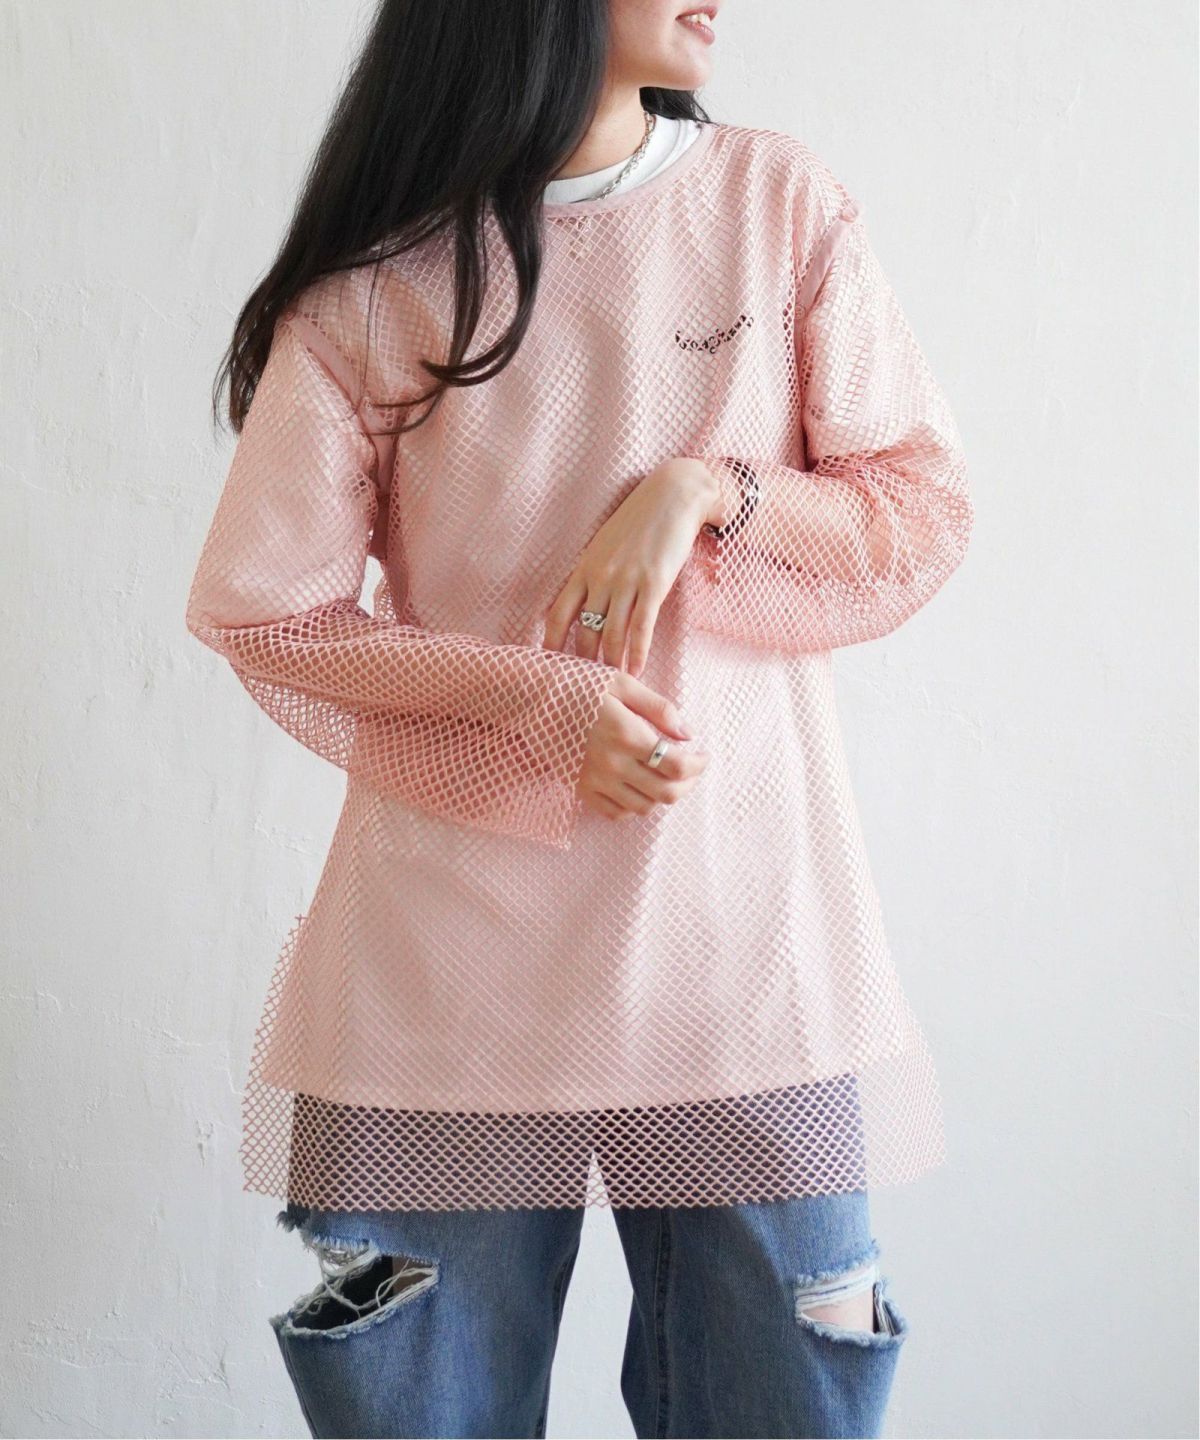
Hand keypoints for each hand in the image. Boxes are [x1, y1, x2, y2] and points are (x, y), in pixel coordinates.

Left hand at [542, 457, 722, 676]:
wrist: (673, 496)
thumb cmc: (639, 521)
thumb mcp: (604, 545)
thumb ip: (592, 574)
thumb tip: (582, 603)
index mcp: (584, 568)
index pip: (557, 614)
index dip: (550, 643)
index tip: (548, 665)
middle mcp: (600, 577)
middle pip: (583, 631)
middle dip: (582, 662)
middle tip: (583, 685)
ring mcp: (627, 581)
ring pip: (611, 634)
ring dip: (610, 664)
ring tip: (610, 684)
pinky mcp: (654, 584)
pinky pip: (641, 627)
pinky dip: (637, 653)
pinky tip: (636, 670)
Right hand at [577, 671, 710, 821]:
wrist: (527, 697)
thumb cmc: (575, 683)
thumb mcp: (621, 683)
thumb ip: (658, 708)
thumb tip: (687, 732)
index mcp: (627, 734)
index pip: (677, 765)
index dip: (698, 765)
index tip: (703, 755)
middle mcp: (613, 764)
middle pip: (665, 792)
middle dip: (687, 783)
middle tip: (690, 768)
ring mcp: (594, 780)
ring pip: (643, 807)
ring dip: (661, 795)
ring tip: (665, 776)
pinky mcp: (579, 788)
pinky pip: (615, 813)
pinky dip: (633, 806)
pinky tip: (637, 787)